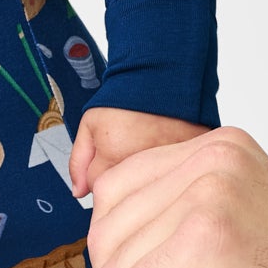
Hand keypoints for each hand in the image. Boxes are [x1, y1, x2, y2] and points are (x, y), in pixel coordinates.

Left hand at [69, 107, 208, 198]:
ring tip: (146, 150)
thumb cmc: (125, 100)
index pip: (99, 190)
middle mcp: (142, 164)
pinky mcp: (189, 156)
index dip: (100, 174)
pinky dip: (170, 169)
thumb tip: (78, 192)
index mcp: (113, 157)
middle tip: (127, 152)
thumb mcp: (89, 125)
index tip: (107, 157)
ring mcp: (168, 161)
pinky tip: (165, 153)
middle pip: (126, 192)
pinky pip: (176, 175)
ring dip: (148, 176)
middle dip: (123, 179)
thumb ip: (78, 162)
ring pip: (151, 186)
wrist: (160, 75)